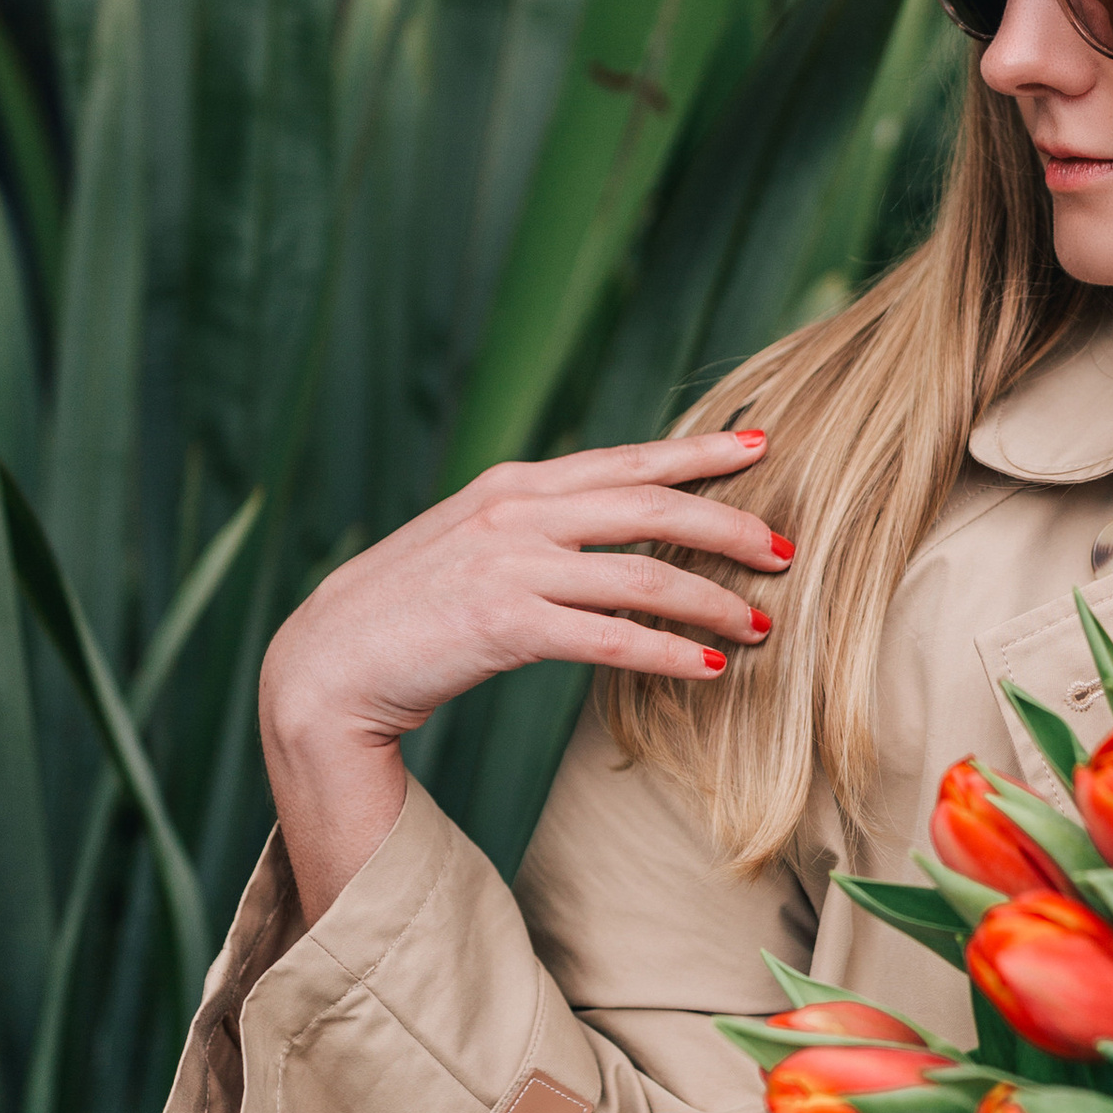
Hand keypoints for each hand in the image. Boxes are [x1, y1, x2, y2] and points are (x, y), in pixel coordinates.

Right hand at [259, 430, 790, 923]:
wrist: (327, 662)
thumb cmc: (408, 608)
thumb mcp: (473, 541)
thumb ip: (538, 523)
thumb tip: (609, 521)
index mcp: (515, 484)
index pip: (626, 459)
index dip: (697, 452)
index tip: (759, 446)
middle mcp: (517, 512)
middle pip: (651, 506)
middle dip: (728, 526)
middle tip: (785, 550)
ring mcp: (510, 565)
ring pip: (641, 573)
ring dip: (711, 599)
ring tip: (758, 624)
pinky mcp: (504, 624)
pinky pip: (608, 637)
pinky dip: (665, 650)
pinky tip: (705, 667)